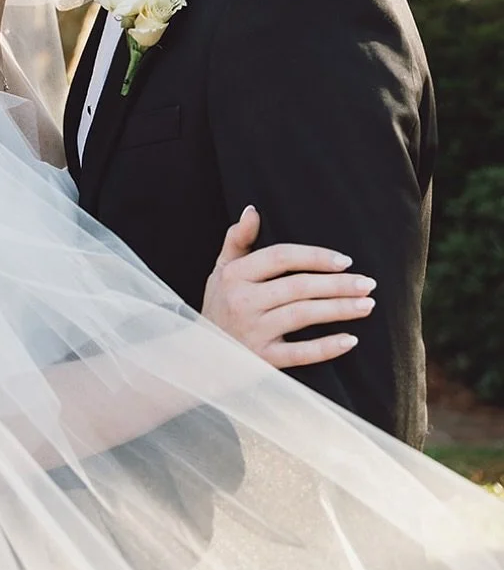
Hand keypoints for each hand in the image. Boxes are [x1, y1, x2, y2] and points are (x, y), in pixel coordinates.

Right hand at [201, 206, 375, 367]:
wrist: (201, 354)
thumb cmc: (218, 304)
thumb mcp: (221, 269)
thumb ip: (237, 238)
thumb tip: (252, 209)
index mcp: (235, 274)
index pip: (280, 257)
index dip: (314, 256)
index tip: (345, 260)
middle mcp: (242, 300)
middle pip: (297, 286)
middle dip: (337, 284)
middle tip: (368, 283)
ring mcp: (252, 331)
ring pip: (302, 315)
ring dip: (338, 309)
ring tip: (366, 305)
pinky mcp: (261, 359)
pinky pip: (299, 354)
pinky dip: (326, 347)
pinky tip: (350, 340)